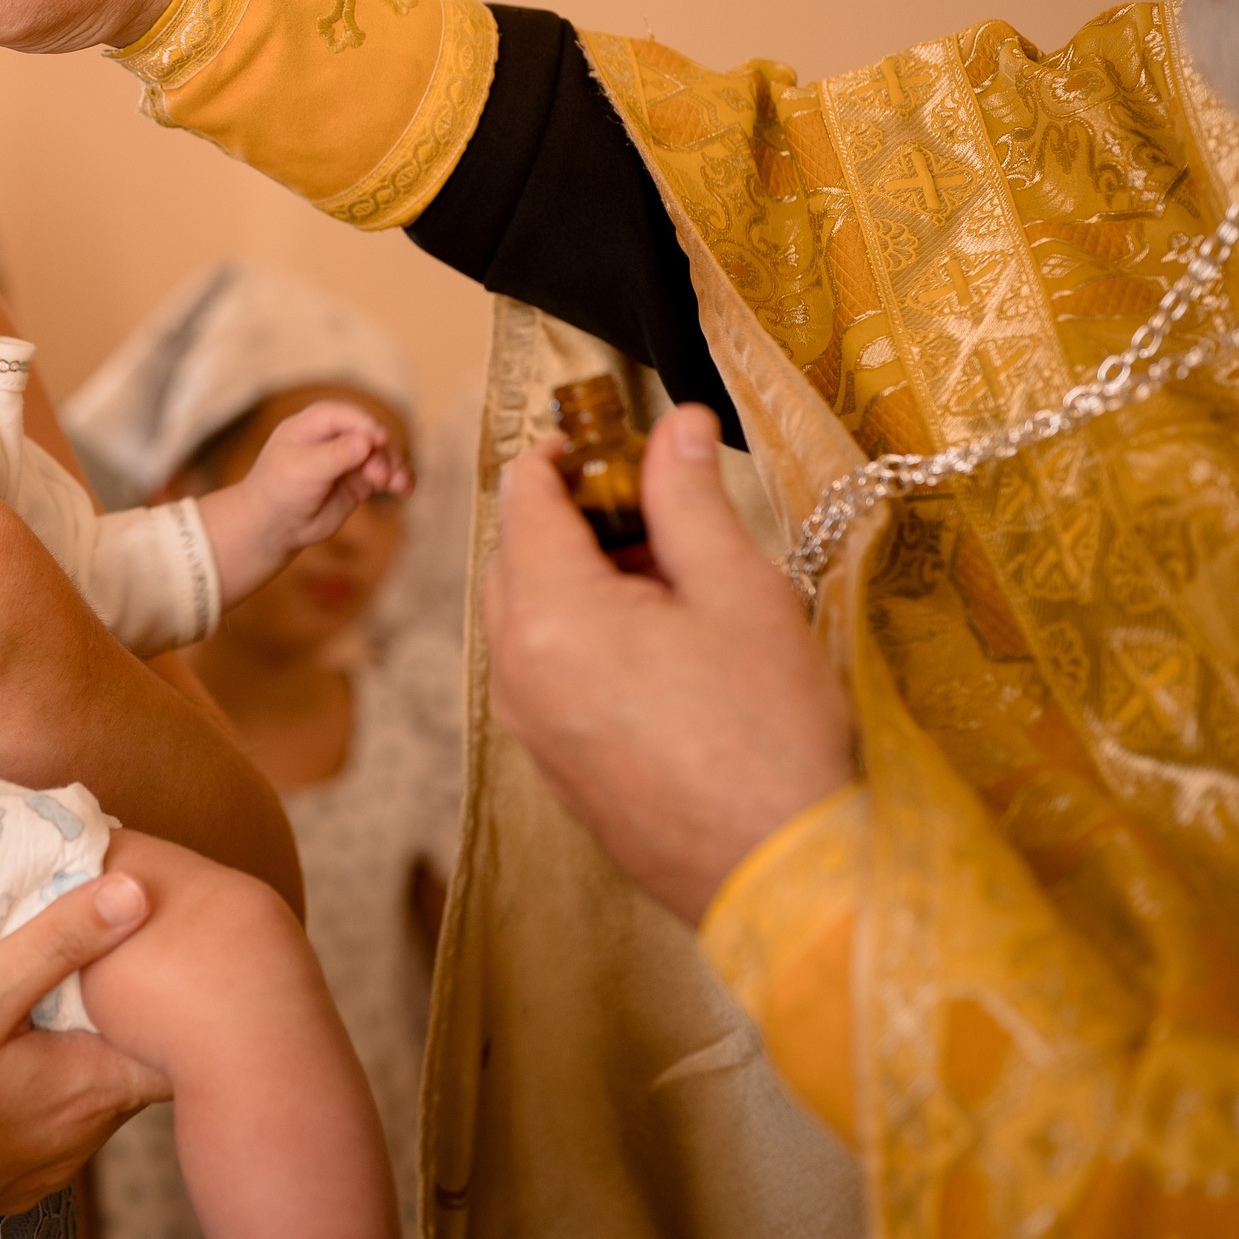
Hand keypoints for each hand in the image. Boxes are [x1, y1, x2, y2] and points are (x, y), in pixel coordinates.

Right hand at [0, 873, 169, 1223]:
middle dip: (115, 1018)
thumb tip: (134, 893)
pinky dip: (42, 1089)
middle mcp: (82, 1138)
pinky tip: (7, 1061)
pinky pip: (51, 1126)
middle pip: (128, 1066)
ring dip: (74, 1053)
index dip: (167, 999)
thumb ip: (58, 941)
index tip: (151, 958)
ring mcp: (48, 1167)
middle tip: (92, 966)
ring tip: (46, 1006)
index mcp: (91, 1088)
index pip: (172, 1049)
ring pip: (88, 1095)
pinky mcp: (15, 1180)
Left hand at [194, 400, 405, 602]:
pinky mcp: (360, 481)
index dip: (364, 424)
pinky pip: (386, 475)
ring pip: (382, 455)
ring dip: (394, 466)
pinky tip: (406, 489)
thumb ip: (335, 455)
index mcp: (312, 424)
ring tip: (398, 484)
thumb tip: (366, 441)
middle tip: (381, 475)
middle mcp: (334, 437)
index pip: (344, 415)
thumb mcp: (303, 469)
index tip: (379, 440)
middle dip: (381, 451)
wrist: (273, 527)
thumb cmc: (279, 491)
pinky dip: (399, 479)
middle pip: (369, 434)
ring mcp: (349, 459)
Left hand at [482, 404, 854, 923]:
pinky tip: (656, 642)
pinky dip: (576, 634)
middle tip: (646, 503)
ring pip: (523, 616)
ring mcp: (527, 724)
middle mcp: (515, 671)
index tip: (604, 437)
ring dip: (574, 577)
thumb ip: (689, 498)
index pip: (522, 502)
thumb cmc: (770, 732)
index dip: (558, 456)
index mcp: (549, 617)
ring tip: (666, 575)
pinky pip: (540, 671)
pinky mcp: (551, 764)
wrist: (782, 873)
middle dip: (567, 517)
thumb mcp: (737, 591)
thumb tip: (677, 423)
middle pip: (513, 557)